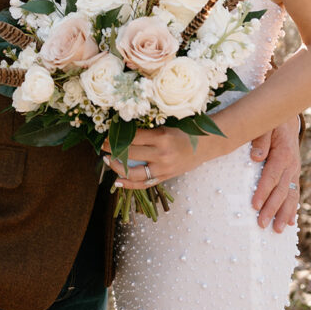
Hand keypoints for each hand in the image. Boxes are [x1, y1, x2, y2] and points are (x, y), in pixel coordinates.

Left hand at [102, 126, 218, 187]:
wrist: (207, 145)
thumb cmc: (186, 131)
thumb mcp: (168, 125)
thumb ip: (149, 130)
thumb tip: (124, 129)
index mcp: (162, 137)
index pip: (133, 137)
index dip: (118, 136)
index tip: (107, 133)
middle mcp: (162, 154)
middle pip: (131, 154)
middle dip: (113, 150)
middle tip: (103, 146)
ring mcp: (163, 168)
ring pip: (134, 172)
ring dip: (118, 168)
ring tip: (108, 161)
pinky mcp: (165, 177)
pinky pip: (144, 183)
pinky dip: (129, 184)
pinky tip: (117, 181)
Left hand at [250, 118, 300, 231]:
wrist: (288, 118)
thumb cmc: (272, 122)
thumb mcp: (265, 124)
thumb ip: (260, 139)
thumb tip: (256, 157)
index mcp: (284, 154)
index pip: (271, 176)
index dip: (263, 191)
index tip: (254, 205)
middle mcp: (292, 165)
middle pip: (281, 190)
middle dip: (272, 209)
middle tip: (262, 224)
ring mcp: (295, 170)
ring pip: (290, 195)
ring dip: (284, 214)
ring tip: (277, 230)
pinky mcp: (294, 174)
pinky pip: (294, 193)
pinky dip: (292, 208)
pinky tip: (290, 222)